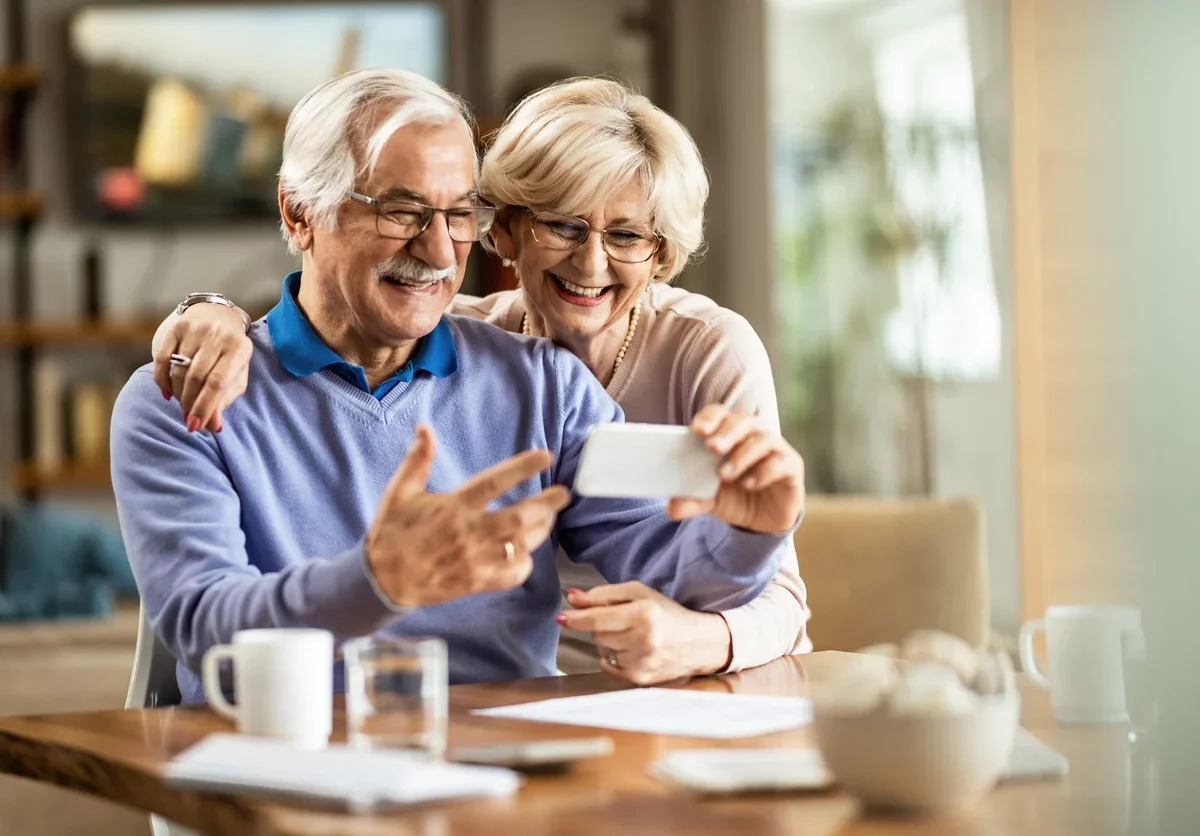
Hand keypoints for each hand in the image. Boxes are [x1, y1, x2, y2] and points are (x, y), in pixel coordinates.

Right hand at [152, 303, 251, 432]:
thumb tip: (213, 427)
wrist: (218, 316)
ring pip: (178, 369)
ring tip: (181, 403)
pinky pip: (161, 358)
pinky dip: (161, 380)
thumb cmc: (229, 355)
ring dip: (177, 393)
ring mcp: (196, 328)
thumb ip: (224, 400)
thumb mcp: (235, 376)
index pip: (218, 383)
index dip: (204, 407)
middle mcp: (218, 335)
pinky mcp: (176, 326)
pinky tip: (167, 392)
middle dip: (189, 403)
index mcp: (239, 348)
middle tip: (187, 418)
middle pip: (196, 377)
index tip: (195, 426)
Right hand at [366, 425, 571, 607]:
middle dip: (548, 504)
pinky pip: (512, 575)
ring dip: (541, 530)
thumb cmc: (391, 533)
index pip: (494, 482)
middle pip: (520, 516)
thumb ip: (417, 460)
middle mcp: (468, 533)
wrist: (381, 581)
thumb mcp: (399, 492)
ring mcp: (475, 560)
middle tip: (564, 493)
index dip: (522, 467)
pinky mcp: (476, 583)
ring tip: (549, 517)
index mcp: (452, 507)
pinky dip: (524, 563)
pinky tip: (525, 551)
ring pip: (521, 544)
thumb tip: (424, 428)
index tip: (545, 456)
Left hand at [556, 582, 732, 684]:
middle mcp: (643, 640)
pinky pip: (609, 666)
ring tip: (635, 636)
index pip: (598, 618)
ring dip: (611, 641)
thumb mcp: (639, 594)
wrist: (699, 643)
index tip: (561, 617)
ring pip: (602, 650)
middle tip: (625, 620)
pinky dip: (616, 657)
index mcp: (644, 614)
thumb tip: (573, 598)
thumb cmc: (666, 613)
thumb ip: (604, 595)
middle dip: (603, 625)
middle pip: (597, 634)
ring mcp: (641, 663)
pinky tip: (635, 650)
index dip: (577, 618)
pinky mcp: (640, 679)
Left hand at [667, 406, 804, 533]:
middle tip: (712, 447)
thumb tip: (671, 508)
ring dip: (742, 455)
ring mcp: (775, 449)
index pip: (720, 414)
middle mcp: (754, 435)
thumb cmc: (734, 497)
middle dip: (726, 432)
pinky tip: (749, 484)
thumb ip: (692, 501)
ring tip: (724, 474)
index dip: (709, 418)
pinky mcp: (792, 467)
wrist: (762, 521)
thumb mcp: (709, 500)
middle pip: (743, 421)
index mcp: (729, 434)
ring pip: (763, 439)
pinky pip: (782, 462)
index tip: (696, 431)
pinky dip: (764, 471)